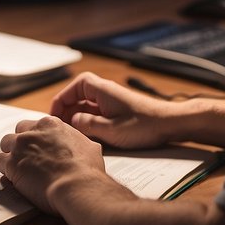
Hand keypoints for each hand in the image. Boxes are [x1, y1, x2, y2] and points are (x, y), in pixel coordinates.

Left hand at [0, 116, 114, 214]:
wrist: (76, 185)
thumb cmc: (86, 170)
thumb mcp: (89, 147)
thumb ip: (78, 142)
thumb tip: (82, 146)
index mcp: (51, 124)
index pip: (35, 125)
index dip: (36, 138)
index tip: (38, 148)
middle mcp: (32, 131)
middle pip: (18, 132)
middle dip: (21, 144)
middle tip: (28, 158)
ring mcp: (19, 146)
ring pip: (6, 144)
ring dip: (11, 155)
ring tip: (19, 168)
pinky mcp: (11, 163)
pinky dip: (5, 169)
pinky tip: (14, 177)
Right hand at [48, 72, 183, 149]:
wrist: (170, 125)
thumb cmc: (144, 126)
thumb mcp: (110, 129)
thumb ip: (87, 125)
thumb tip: (72, 122)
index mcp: (102, 90)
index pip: (74, 87)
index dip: (61, 100)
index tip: (54, 116)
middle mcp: (105, 93)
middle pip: (78, 97)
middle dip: (66, 111)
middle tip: (59, 129)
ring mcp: (112, 103)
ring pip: (86, 107)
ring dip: (77, 118)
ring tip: (70, 135)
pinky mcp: (118, 112)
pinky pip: (96, 114)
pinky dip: (88, 123)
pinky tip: (86, 137)